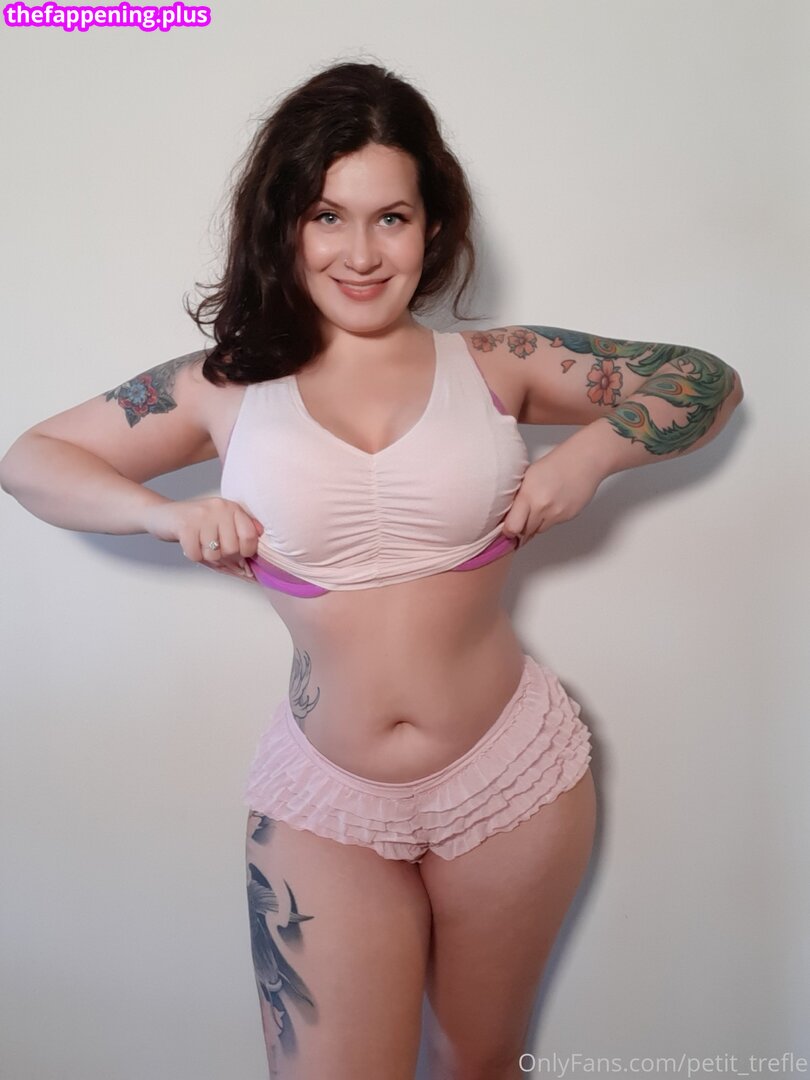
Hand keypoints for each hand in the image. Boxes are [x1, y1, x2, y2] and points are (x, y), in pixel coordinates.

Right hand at [143, 497, 263, 580]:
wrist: (163, 515)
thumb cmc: (196, 525)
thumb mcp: (221, 527)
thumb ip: (238, 542)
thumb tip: (250, 572)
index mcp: (233, 508)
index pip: (250, 537)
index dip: (245, 552)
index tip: (236, 553)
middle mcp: (220, 508)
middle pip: (232, 549)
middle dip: (223, 557)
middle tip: (211, 549)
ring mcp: (202, 515)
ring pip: (214, 554)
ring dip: (205, 557)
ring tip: (199, 544)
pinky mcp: (185, 525)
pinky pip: (196, 555)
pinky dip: (192, 555)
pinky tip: (189, 544)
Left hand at [502, 449, 602, 545]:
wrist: (583, 461)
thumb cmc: (556, 463)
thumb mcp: (528, 477)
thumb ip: (519, 498)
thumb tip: (510, 515)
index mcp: (528, 495)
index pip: (512, 527)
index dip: (508, 531)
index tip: (506, 530)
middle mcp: (542, 507)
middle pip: (525, 532)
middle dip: (521, 529)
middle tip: (520, 521)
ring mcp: (556, 513)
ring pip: (539, 530)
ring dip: (535, 524)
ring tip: (539, 507)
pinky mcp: (568, 517)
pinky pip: (553, 524)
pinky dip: (550, 518)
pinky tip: (553, 504)